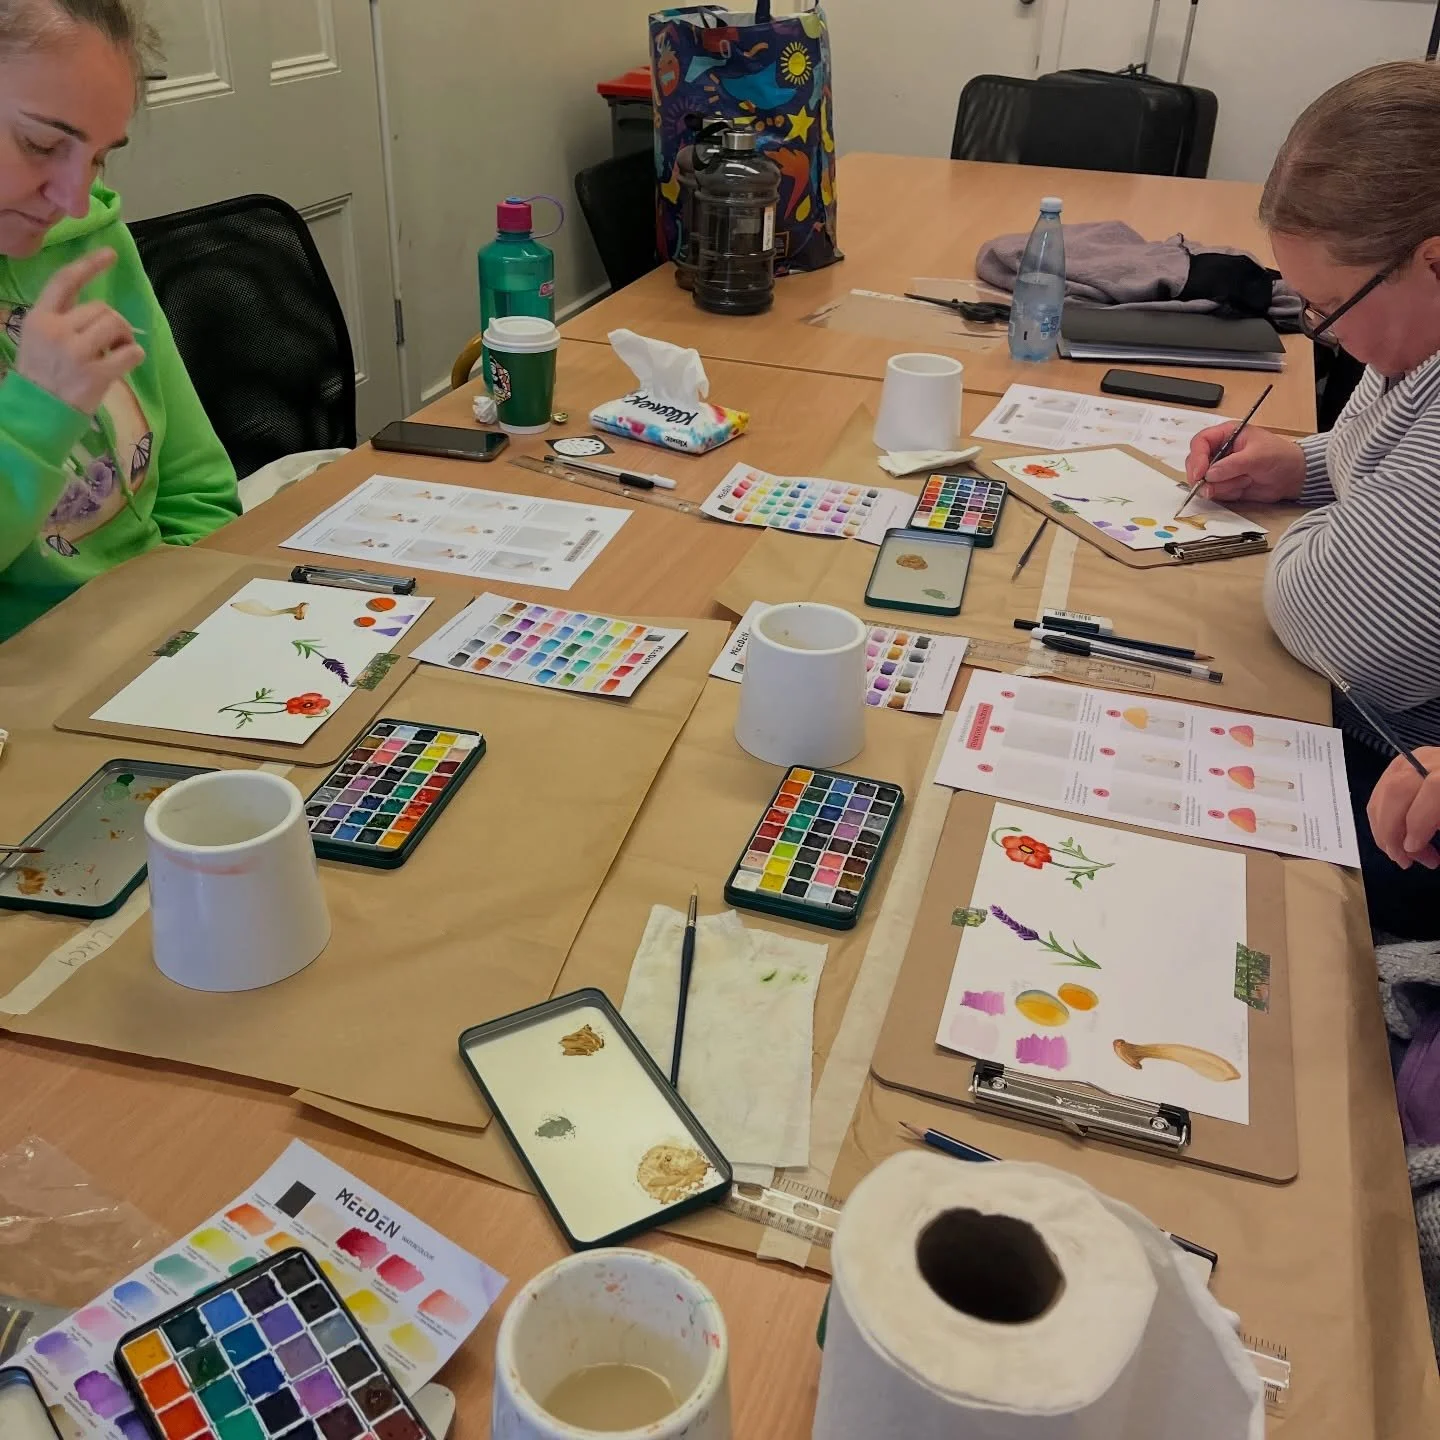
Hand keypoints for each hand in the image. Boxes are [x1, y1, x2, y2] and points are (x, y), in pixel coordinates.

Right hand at [15, 249, 144, 414]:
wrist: (36, 413)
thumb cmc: (41, 375)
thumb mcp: (38, 339)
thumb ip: (61, 320)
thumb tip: (97, 310)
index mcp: (39, 318)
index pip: (65, 282)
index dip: (89, 265)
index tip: (110, 254)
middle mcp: (57, 331)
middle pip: (101, 308)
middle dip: (114, 322)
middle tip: (112, 341)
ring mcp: (77, 353)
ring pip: (117, 324)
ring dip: (125, 336)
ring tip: (116, 351)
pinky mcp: (96, 375)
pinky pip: (131, 353)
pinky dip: (134, 356)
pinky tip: (124, 364)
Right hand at [1183, 423, 1305, 503]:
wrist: (1293, 476)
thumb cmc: (1280, 457)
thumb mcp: (1257, 456)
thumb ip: (1232, 464)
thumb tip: (1209, 474)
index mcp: (1226, 434)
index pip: (1200, 442)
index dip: (1197, 457)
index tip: (1200, 473)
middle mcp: (1220, 451)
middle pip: (1195, 463)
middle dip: (1203, 477)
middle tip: (1210, 487)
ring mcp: (1221, 469)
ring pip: (1204, 481)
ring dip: (1222, 486)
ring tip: (1244, 481)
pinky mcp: (1224, 484)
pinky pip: (1214, 492)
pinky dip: (1227, 493)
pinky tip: (1243, 487)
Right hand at [1366, 748, 1439, 868]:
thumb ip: (1439, 821)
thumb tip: (1414, 843)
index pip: (1434, 789)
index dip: (1418, 824)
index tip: (1415, 851)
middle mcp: (1435, 759)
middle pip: (1398, 789)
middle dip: (1391, 829)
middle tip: (1402, 860)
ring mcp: (1416, 758)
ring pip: (1385, 790)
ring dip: (1382, 827)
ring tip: (1398, 854)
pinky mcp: (1405, 764)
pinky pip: (1382, 790)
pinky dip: (1382, 817)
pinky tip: (1396, 837)